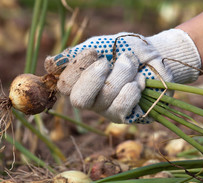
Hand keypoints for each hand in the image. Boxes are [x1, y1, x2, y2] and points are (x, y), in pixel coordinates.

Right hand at [44, 29, 200, 123]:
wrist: (152, 54)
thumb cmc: (121, 50)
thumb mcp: (96, 46)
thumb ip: (74, 55)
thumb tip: (49, 64)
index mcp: (79, 83)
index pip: (64, 85)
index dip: (78, 68)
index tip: (95, 52)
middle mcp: (90, 100)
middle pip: (79, 100)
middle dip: (95, 77)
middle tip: (108, 62)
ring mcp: (107, 111)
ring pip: (107, 96)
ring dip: (122, 73)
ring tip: (131, 63)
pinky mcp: (126, 116)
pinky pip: (122, 107)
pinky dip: (132, 89)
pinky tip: (139, 81)